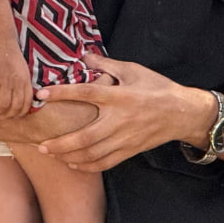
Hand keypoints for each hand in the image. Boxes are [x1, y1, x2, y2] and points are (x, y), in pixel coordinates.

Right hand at [0, 40, 32, 117]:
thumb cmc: (11, 54)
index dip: (20, 113)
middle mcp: (17, 83)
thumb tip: (19, 97)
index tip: (13, 116)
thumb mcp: (23, 69)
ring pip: (3, 105)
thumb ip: (22, 82)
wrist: (1, 40)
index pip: (27, 103)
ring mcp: (6, 81)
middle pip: (15, 107)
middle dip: (7, 115)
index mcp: (26, 80)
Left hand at [34, 53, 213, 170]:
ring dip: (69, 157)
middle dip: (60, 143)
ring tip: (52, 154)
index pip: (86, 94)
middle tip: (40, 144)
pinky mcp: (130, 150)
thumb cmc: (158, 88)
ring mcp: (125, 138)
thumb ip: (107, 65)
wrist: (183, 112)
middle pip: (84, 136)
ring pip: (92, 153)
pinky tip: (74, 163)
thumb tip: (85, 56)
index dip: (62, 93)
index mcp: (120, 96)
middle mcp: (120, 119)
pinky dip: (87, 166)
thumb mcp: (134, 71)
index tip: (41, 94)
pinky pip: (105, 163)